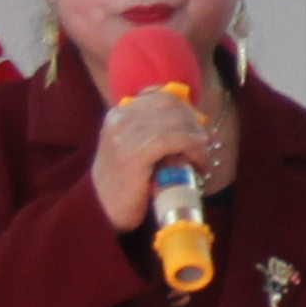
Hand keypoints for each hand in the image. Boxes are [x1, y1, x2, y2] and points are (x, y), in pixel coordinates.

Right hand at [90, 85, 216, 231]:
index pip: (162, 97)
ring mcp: (124, 135)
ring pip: (175, 122)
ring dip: (197, 140)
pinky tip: (199, 159)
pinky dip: (191, 147)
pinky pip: (172, 140)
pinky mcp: (133, 154)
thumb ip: (154, 131)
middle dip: (195, 123)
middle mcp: (119, 118)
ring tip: (202, 159)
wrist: (100, 209)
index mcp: (119, 113)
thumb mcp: (134, 147)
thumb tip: (195, 123)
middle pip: (171, 105)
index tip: (198, 127)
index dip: (186, 110)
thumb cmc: (124, 181)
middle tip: (206, 144)